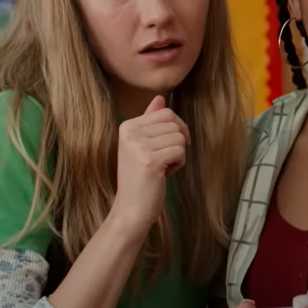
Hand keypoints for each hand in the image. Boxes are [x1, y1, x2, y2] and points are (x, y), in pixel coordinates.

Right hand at [112, 95, 189, 229]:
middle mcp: (130, 132)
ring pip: (179, 138)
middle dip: (177, 142)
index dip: (176, 129)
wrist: (130, 209)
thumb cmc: (140, 178)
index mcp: (127, 126)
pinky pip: (180, 151)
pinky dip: (178, 164)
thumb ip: (150, 121)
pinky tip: (164, 174)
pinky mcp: (150, 160)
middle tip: (164, 160)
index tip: (166, 147)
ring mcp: (139, 146)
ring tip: (161, 168)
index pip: (165, 112)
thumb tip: (160, 97)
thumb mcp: (142, 145)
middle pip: (174, 123)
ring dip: (177, 155)